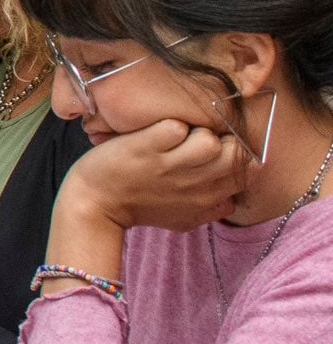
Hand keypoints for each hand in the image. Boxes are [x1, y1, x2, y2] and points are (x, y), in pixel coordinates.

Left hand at [60, 118, 249, 233]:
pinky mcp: (144, 148)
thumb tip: (233, 199)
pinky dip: (168, 125)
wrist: (94, 204)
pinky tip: (157, 132)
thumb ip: (212, 210)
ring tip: (177, 137)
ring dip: (195, 131)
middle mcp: (192, 183)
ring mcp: (168, 165)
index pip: (249, 171)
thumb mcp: (182, 219)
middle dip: (223, 139)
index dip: (240, 153)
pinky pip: (173, 127)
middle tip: (198, 141)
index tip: (221, 150)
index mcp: (206, 198)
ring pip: (208, 139)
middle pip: (235, 152)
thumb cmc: (140, 207)